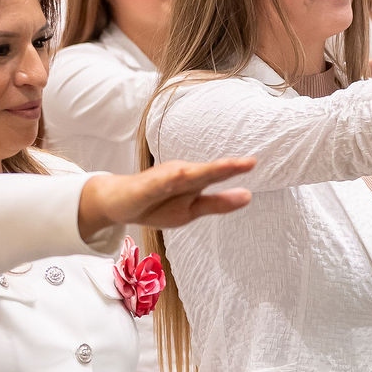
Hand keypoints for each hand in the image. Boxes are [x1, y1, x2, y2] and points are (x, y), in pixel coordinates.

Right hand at [76, 158, 254, 238]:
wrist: (118, 203)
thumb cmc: (156, 204)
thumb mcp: (192, 209)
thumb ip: (218, 202)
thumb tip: (249, 195)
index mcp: (193, 182)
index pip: (217, 176)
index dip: (235, 170)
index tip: (254, 162)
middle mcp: (179, 176)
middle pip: (205, 173)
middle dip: (225, 168)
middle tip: (249, 163)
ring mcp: (161, 180)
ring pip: (183, 175)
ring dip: (202, 171)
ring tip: (222, 168)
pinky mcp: (143, 187)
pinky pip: (157, 184)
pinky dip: (168, 181)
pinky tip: (179, 177)